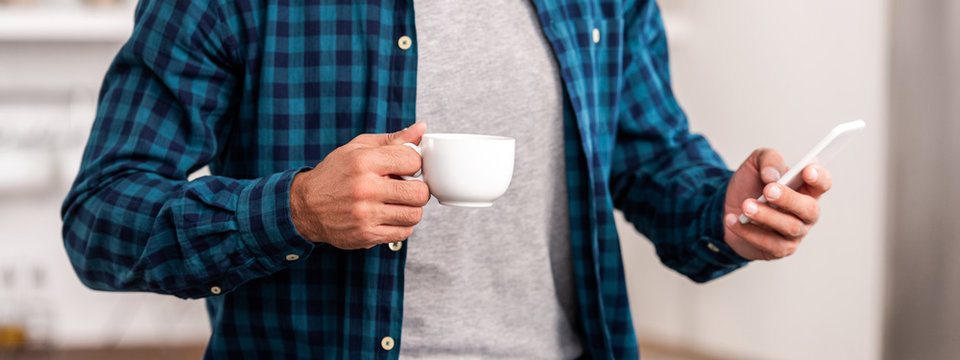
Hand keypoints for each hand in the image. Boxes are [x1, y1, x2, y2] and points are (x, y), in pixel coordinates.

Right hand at [290, 122, 429, 248]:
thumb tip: (422, 128)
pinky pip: (403, 232)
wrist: (305, 206)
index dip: (414, 163)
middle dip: (418, 189)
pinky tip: (390, 216)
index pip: (412, 160)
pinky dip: (402, 225)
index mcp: (364, 162)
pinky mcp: (366, 235)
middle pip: (419, 193)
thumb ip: (392, 140)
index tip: (407, 166)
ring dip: (411, 208)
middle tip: (408, 187)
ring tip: (399, 203)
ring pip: (414, 215)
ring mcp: (365, 215)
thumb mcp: (358, 148)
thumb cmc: (335, 174)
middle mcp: (365, 189)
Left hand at [722, 149, 832, 260]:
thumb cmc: (750, 184)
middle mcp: (805, 212)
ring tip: (745, 206)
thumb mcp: (755, 163)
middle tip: (768, 190)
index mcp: (805, 188)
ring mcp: (795, 233)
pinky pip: (768, 243)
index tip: (806, 171)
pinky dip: (748, 231)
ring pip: (789, 227)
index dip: (819, 178)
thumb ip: (768, 160)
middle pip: (809, 208)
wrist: (727, 206)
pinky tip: (733, 220)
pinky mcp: (779, 248)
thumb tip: (773, 175)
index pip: (823, 183)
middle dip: (789, 199)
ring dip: (766, 216)